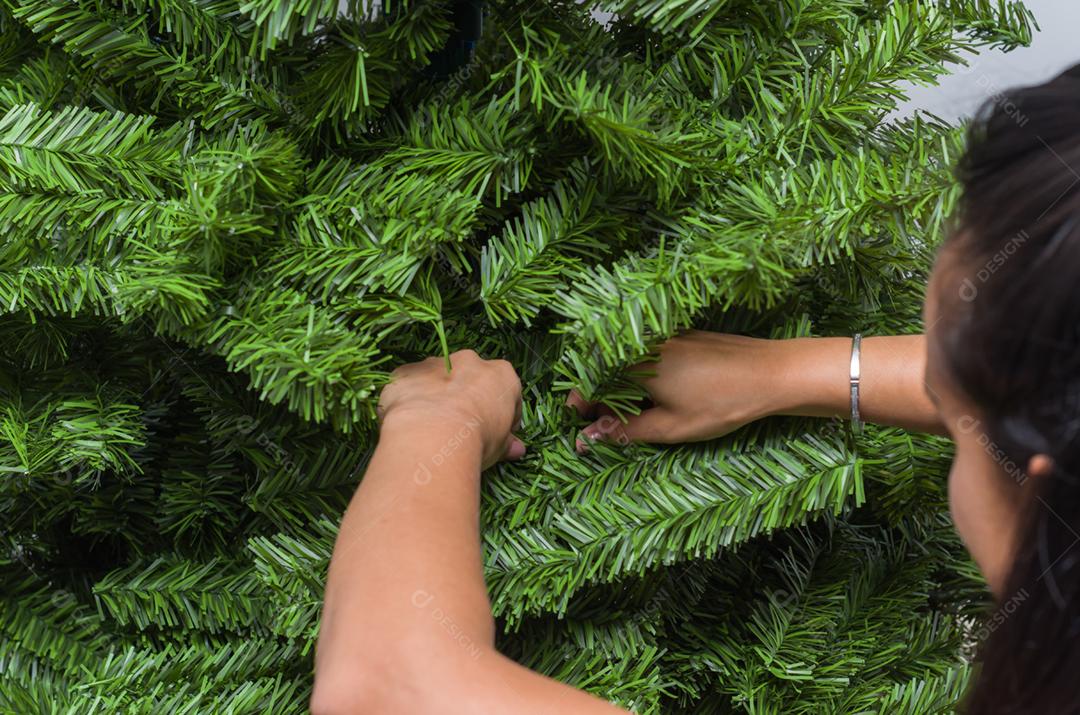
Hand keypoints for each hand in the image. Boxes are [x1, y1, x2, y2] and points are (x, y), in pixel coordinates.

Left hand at [378, 349, 524, 467]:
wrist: (432, 436)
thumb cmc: (476, 441)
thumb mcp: (499, 447)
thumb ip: (507, 443)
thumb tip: (516, 449)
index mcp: (501, 375)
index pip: (507, 392)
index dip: (503, 414)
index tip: (497, 432)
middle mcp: (469, 360)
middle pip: (471, 377)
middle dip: (467, 396)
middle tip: (462, 427)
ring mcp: (435, 363)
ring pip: (438, 377)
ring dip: (437, 395)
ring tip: (431, 426)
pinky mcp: (406, 372)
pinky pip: (409, 384)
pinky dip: (409, 399)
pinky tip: (409, 423)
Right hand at [569, 331, 795, 448]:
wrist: (772, 373)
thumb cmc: (722, 403)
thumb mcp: (670, 427)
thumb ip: (625, 431)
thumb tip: (589, 437)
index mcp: (636, 364)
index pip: (591, 381)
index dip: (582, 403)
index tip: (581, 422)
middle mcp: (645, 343)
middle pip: (607, 368)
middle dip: (602, 396)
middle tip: (609, 425)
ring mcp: (665, 336)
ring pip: (629, 361)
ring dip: (623, 386)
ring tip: (638, 413)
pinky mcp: (683, 336)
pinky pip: (649, 354)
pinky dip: (644, 374)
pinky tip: (661, 394)